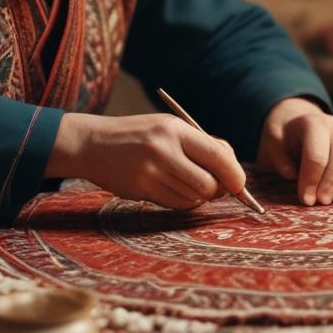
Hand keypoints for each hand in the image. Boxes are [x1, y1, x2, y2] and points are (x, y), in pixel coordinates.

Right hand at [46, 113, 244, 209]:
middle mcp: (164, 150)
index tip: (239, 184)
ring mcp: (151, 172)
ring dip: (199, 196)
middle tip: (216, 187)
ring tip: (188, 182)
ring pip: (194, 197)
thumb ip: (202, 145)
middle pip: (209, 184)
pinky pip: (177, 205)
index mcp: (175, 129)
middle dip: (218, 190)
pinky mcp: (141, 190)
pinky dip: (184, 202)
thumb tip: (233, 170)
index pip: (218, 156)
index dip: (235, 175)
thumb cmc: (139, 135)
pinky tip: (175, 189)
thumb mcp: (169, 128)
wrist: (94, 144)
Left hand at [256, 97, 332, 205]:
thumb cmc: (284, 138)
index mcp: (314, 123)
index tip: (305, 199)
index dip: (311, 180)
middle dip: (329, 185)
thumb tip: (291, 174)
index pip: (317, 155)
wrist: (300, 125)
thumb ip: (278, 157)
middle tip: (319, 203)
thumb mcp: (272, 142)